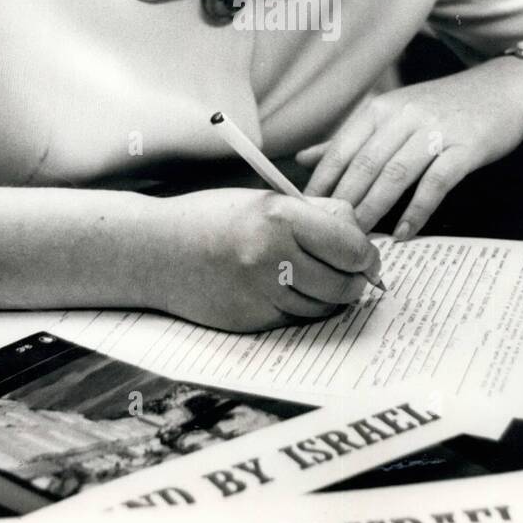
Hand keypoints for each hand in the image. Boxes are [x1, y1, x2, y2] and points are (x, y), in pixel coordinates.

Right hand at [158, 188, 380, 332]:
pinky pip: (298, 320)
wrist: (156, 252)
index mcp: (280, 219)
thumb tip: (362, 237)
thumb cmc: (213, 218)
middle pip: (345, 284)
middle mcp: (272, 258)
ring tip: (322, 279)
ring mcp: (261, 294)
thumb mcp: (267, 201)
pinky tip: (291, 290)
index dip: (366, 254)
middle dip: (356, 280)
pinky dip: (304, 308)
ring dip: (332, 297)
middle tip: (356, 273)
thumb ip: (317, 215)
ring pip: (325, 308)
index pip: (352, 247)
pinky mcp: (252, 321)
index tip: (366, 254)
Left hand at [296, 60, 522, 237]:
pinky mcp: (466, 147)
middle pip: (365, 163)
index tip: (305, 212)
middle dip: (344, 201)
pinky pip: (437, 182)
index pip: (342, 148)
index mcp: (382, 109)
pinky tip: (405, 233)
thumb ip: (350, 139)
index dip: (322, 181)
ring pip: (396, 173)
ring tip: (360, 238)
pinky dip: (418, 210)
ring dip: (375, 208)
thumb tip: (303, 158)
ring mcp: (436, 130)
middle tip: (329, 234)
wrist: (504, 89)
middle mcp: (405, 116)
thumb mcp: (394, 115)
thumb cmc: (443, 107)